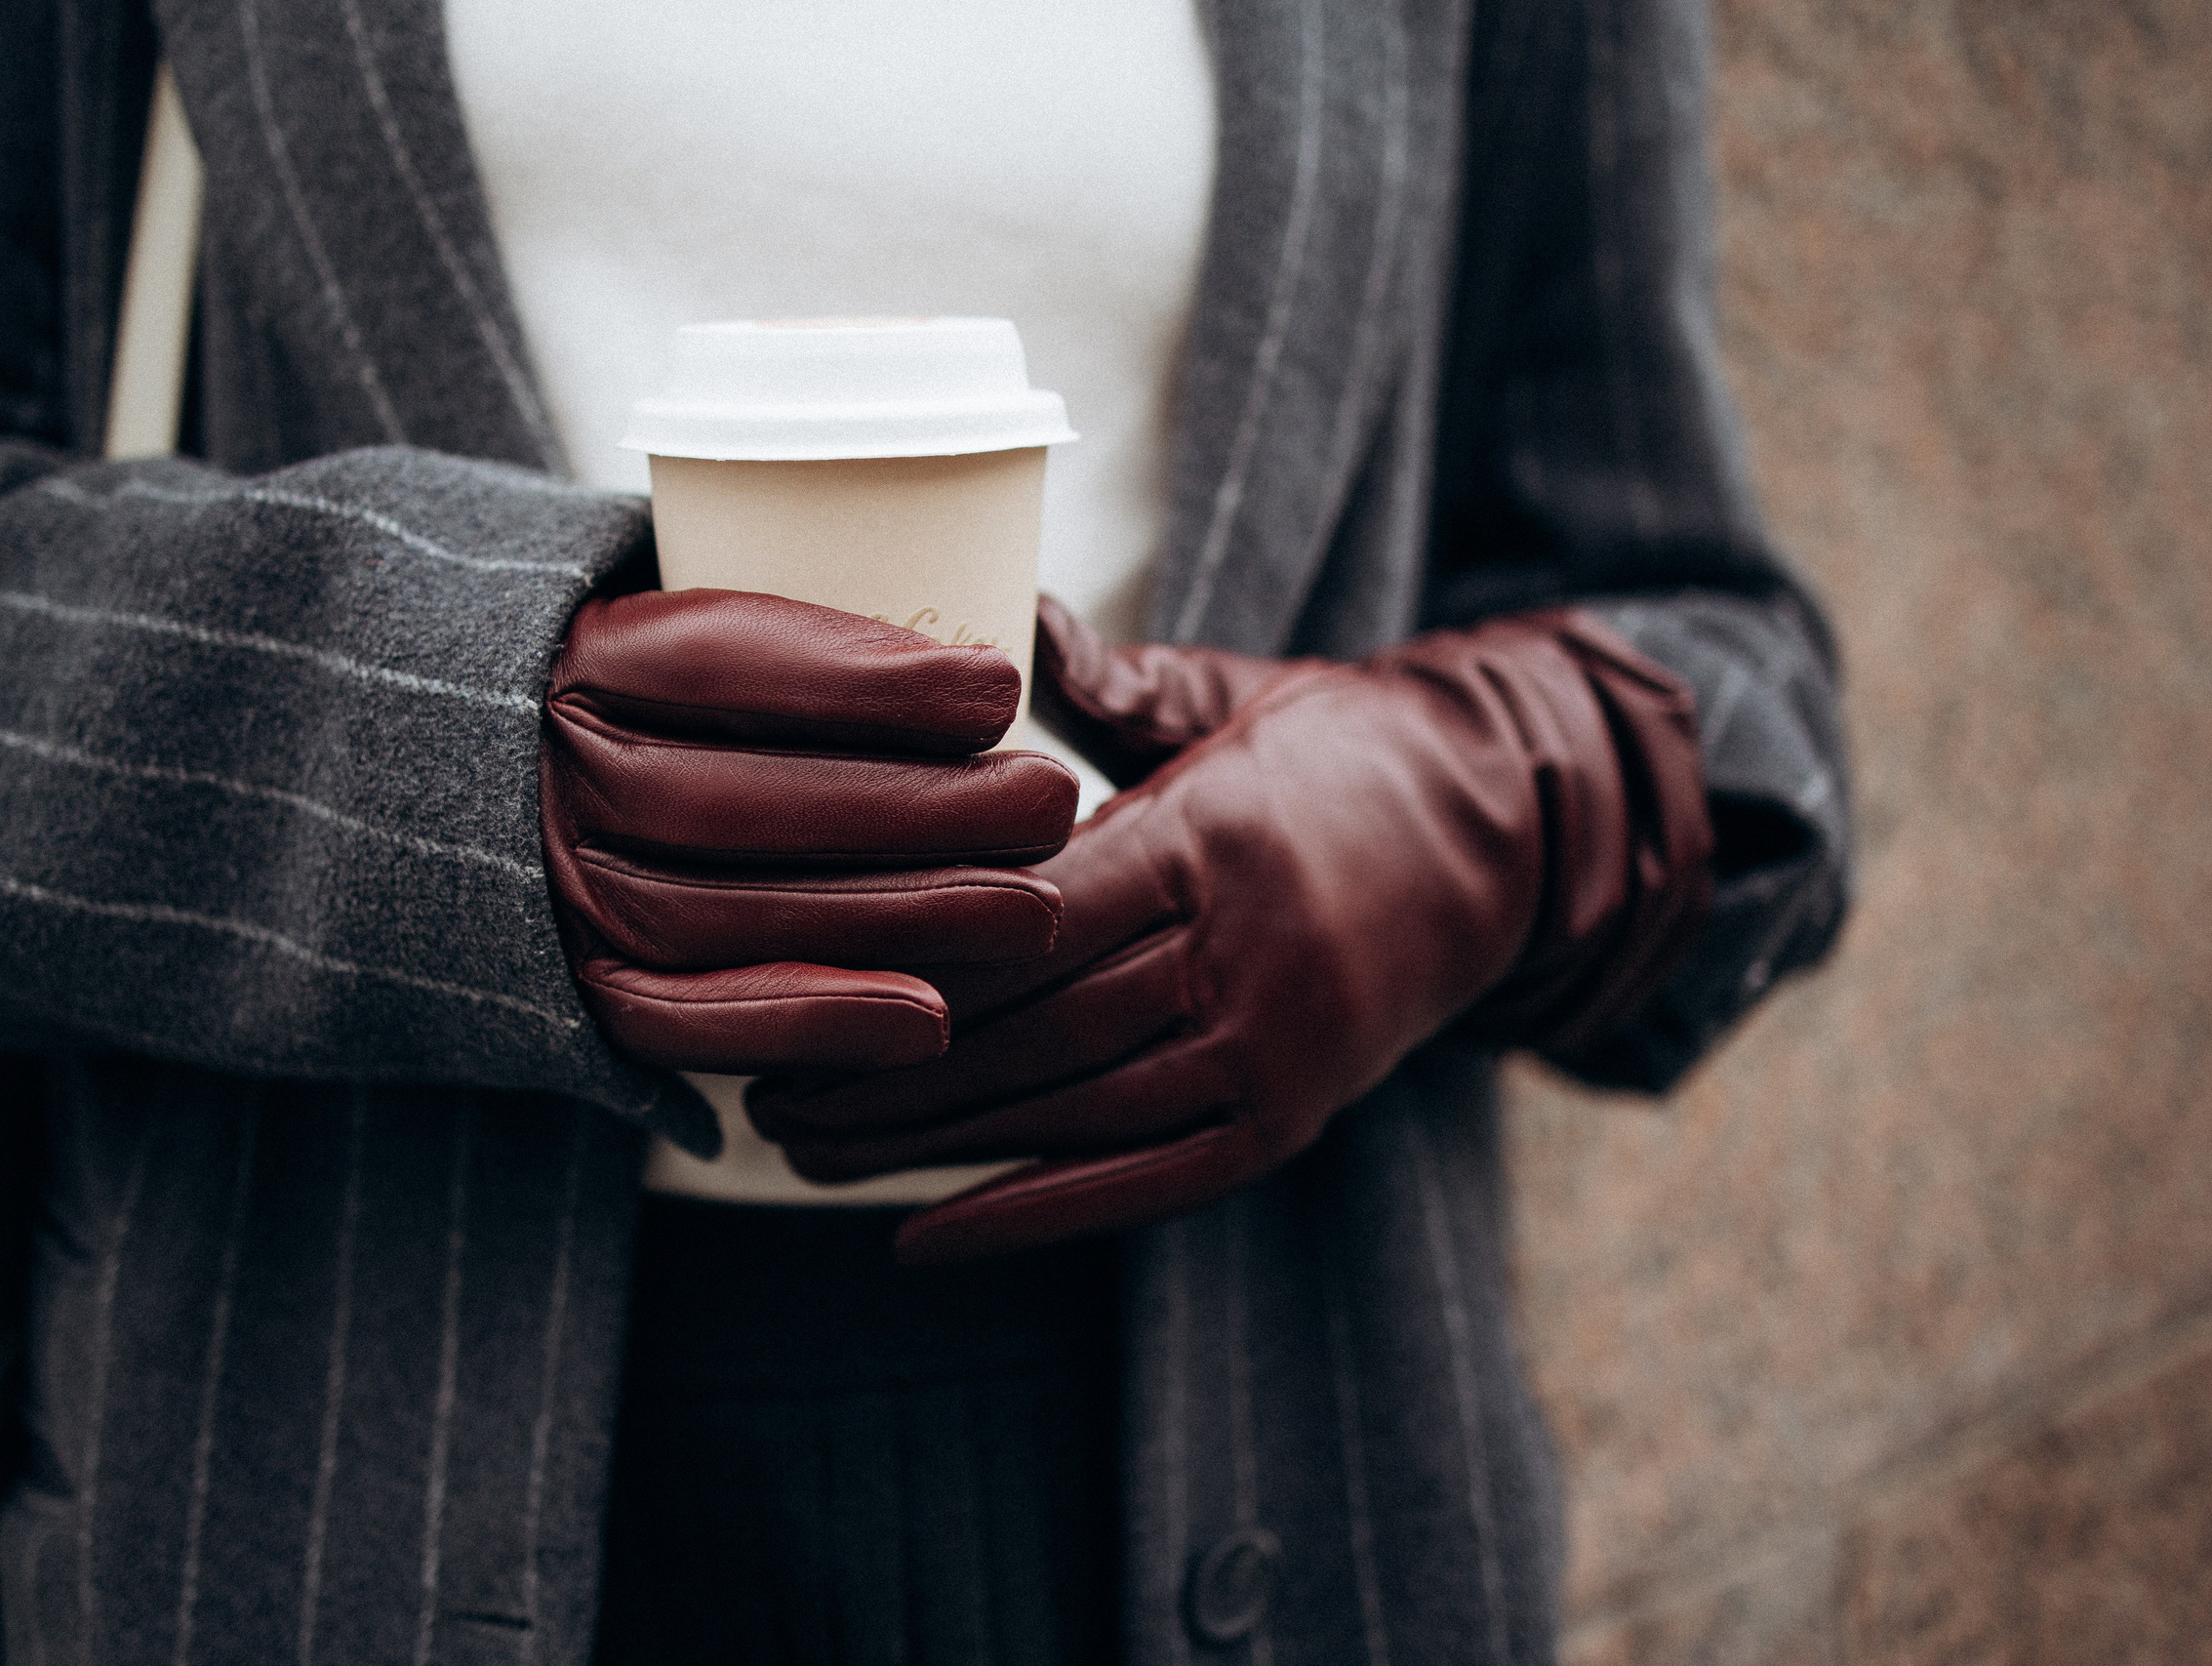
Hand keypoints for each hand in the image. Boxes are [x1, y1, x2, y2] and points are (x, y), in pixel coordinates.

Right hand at [541, 588, 1078, 1073]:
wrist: (524, 775)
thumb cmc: (685, 682)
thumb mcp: (718, 596)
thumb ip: (824, 606)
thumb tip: (1026, 646)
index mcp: (583, 654)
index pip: (718, 662)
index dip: (862, 682)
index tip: (999, 689)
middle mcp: (554, 774)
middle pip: (731, 801)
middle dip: (909, 810)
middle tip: (1048, 804)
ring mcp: (558, 889)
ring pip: (721, 916)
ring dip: (891, 919)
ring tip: (1032, 908)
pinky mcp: (583, 989)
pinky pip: (685, 1024)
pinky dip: (811, 1025)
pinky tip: (929, 1019)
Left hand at [748, 599, 1712, 1261]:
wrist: (1503, 836)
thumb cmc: (1333, 752)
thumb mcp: (1232, 691)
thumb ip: (1111, 680)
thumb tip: (1005, 610)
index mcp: (1213, 833)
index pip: (1035, 909)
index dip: (913, 950)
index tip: (795, 965)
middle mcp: (1246, 952)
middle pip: (1035, 1024)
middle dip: (889, 1064)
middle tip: (758, 1082)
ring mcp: (1273, 1049)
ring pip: (1072, 1111)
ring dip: (930, 1145)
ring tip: (805, 1150)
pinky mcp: (1287, 1118)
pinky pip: (1142, 1184)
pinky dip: (1028, 1214)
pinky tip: (922, 1236)